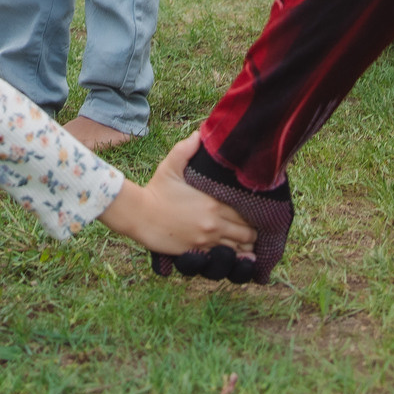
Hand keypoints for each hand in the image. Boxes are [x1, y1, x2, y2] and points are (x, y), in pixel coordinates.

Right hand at [103, 134, 257, 255]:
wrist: (138, 215)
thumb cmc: (155, 190)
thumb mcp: (171, 166)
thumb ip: (187, 149)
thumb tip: (199, 133)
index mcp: (213, 203)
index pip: (246, 213)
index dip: (254, 214)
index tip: (255, 213)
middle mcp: (214, 224)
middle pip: (247, 233)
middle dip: (252, 233)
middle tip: (252, 229)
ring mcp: (206, 241)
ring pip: (238, 250)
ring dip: (244, 248)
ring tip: (244, 243)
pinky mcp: (197, 253)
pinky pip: (222, 260)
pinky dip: (230, 258)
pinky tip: (233, 256)